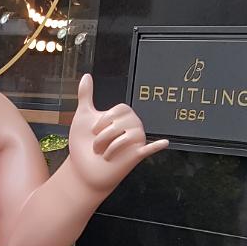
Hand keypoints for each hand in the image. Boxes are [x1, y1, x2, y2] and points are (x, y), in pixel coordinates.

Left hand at [68, 75, 167, 195]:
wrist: (82, 170)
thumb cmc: (84, 143)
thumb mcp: (83, 116)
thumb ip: (86, 96)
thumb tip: (86, 75)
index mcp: (123, 115)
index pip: (119, 110)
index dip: (103, 121)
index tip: (94, 131)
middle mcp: (133, 125)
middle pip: (122, 123)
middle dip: (103, 136)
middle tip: (97, 147)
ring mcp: (136, 140)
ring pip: (128, 137)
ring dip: (110, 147)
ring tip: (103, 154)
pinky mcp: (136, 155)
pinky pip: (149, 148)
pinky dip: (156, 146)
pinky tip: (164, 143)